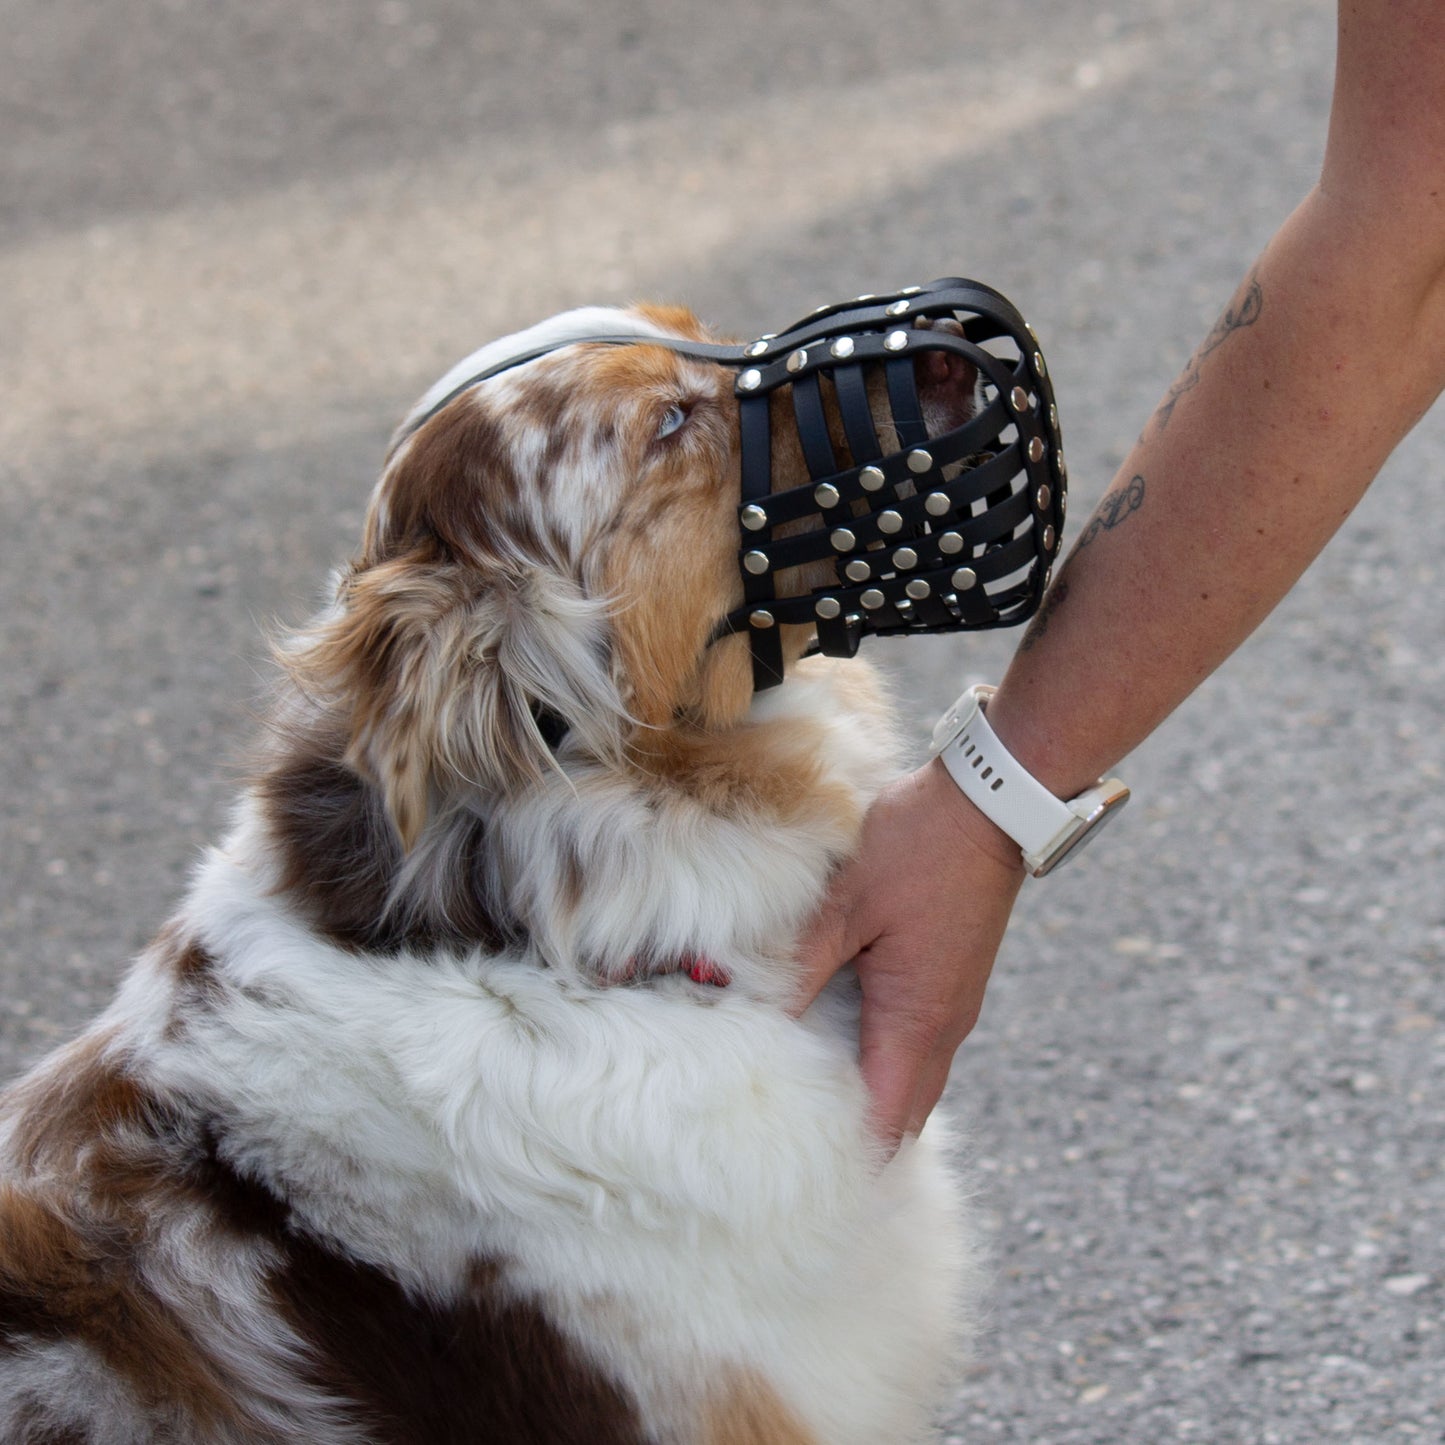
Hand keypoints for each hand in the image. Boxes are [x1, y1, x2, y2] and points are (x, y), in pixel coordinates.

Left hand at [793, 757, 1025, 1150]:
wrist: (989, 804)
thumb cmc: (917, 847)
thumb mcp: (844, 905)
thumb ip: (800, 970)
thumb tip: (754, 1022)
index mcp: (916, 1022)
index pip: (887, 1123)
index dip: (850, 1157)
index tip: (802, 1178)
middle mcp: (944, 1028)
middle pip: (903, 1112)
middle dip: (857, 1136)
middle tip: (793, 1145)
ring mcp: (953, 1006)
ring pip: (912, 1078)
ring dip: (870, 1095)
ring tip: (806, 1100)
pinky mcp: (951, 981)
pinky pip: (918, 1043)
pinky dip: (882, 1059)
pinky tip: (835, 1040)